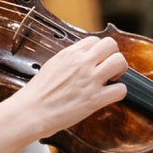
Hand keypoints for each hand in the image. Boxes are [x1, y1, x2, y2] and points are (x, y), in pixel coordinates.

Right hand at [6, 36, 128, 138]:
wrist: (31, 111)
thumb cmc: (38, 93)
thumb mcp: (53, 65)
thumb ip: (70, 59)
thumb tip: (83, 57)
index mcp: (70, 54)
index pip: (95, 40)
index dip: (98, 51)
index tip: (96, 61)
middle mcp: (82, 63)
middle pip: (111, 45)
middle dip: (113, 56)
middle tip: (108, 68)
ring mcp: (90, 80)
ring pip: (119, 62)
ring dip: (119, 71)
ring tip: (111, 80)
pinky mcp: (95, 99)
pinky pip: (121, 89)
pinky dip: (119, 92)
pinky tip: (109, 95)